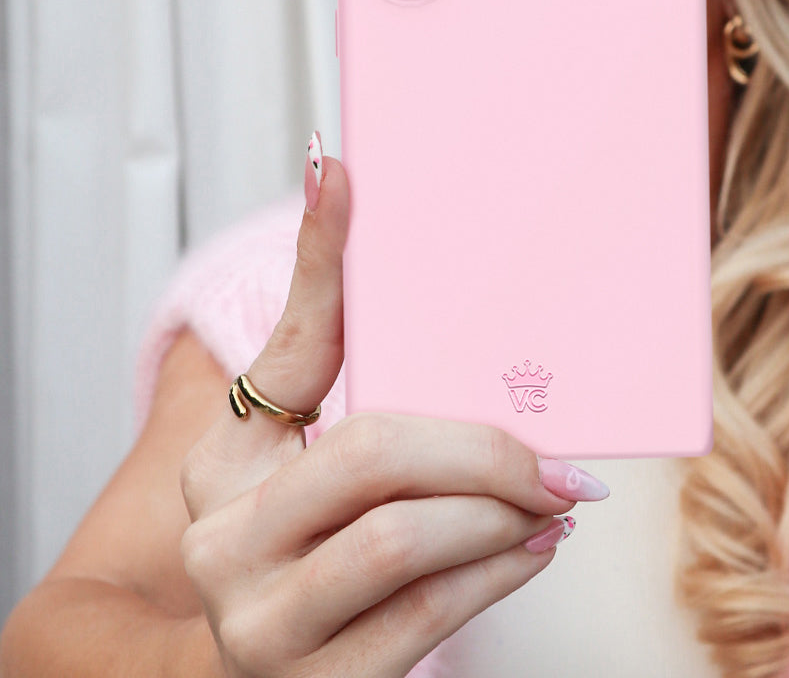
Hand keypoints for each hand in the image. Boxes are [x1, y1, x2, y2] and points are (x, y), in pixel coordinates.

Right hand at [178, 145, 603, 677]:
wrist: (256, 667)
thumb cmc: (296, 536)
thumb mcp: (295, 448)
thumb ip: (324, 333)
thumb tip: (333, 175)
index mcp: (220, 461)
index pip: (290, 346)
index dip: (322, 262)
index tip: (345, 174)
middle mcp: (223, 541)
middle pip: (371, 457)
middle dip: (482, 450)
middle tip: (555, 455)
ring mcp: (262, 625)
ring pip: (403, 541)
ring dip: (499, 512)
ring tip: (552, 495)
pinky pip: (426, 618)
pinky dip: (497, 573)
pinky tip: (533, 545)